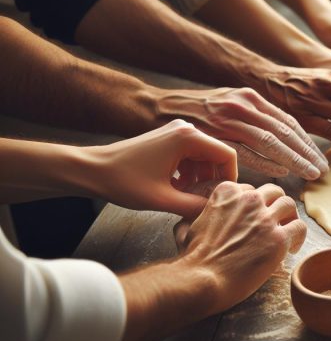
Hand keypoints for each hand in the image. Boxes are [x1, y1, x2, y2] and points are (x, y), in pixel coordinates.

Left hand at [86, 120, 236, 217]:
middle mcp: (185, 129)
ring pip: (203, 157)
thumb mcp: (163, 200)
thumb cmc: (122, 181)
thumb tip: (219, 211)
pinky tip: (176, 190)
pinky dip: (189, 174)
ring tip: (187, 198)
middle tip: (204, 201)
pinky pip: (190, 156)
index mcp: (188, 137)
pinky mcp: (166, 139)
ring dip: (201, 178)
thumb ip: (196, 206)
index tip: (221, 198)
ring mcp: (175, 132)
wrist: (90, 170)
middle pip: (216, 156)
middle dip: (213, 180)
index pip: (227, 156)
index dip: (230, 179)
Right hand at [156, 87, 326, 179]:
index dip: (306, 141)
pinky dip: (265, 162)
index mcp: (249, 98)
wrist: (154, 107)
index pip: (287, 121)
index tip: (321, 158)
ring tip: (310, 174)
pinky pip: (244, 151)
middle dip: (306, 152)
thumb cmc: (196, 112)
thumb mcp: (229, 106)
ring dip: (293, 159)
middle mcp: (241, 105)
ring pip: (270, 140)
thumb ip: (255, 119)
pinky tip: (281, 172)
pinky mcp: (211, 135)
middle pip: (284, 130)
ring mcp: (226, 119)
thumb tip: (284, 140)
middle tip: (322, 170)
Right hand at [175, 182, 304, 311]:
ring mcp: (265, 218)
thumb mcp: (188, 226)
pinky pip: (299, 227)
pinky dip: (299, 236)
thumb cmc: (192, 257)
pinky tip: (292, 248)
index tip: (254, 217)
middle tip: (276, 220)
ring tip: (287, 232)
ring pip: (289, 204)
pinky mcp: (278, 238)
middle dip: (275, 205)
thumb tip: (191, 224)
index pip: (250, 189)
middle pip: (273, 192)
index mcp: (227, 192)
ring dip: (289, 217)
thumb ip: (199, 217)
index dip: (254, 204)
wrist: (201, 279)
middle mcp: (249, 200)